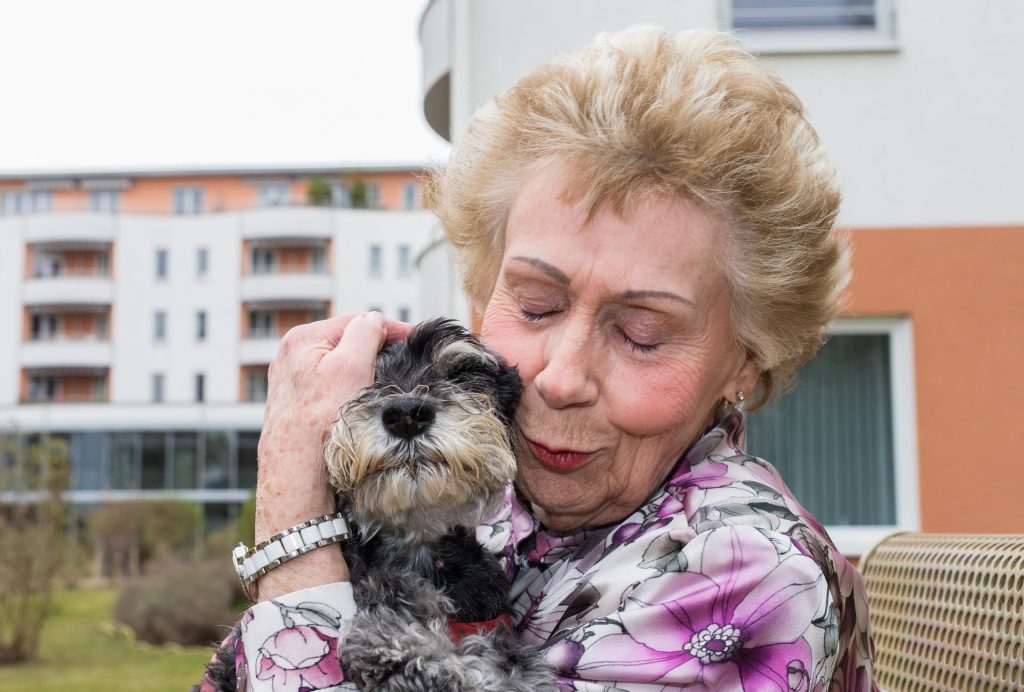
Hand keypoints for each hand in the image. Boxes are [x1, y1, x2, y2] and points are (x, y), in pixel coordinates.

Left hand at [255, 311, 411, 600]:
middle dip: (378, 354)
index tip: (419, 341)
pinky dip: (353, 396)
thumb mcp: (349, 365)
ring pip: (343, 370)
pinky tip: (364, 410)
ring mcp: (293, 386)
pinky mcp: (298, 411)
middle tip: (406, 367)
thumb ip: (365, 332)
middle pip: (349, 346)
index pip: (357, 323)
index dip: (391, 330)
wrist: (299, 479)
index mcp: (301, 340)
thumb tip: (374, 321)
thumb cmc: (320, 424)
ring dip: (366, 376)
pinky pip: (334, 393)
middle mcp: (291, 359)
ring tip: (387, 390)